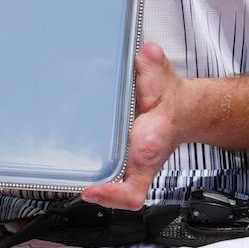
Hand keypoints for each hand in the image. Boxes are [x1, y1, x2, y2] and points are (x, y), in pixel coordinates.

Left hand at [78, 42, 191, 209]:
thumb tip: (148, 53)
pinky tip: (72, 169)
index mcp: (149, 145)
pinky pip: (111, 178)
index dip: (113, 194)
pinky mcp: (125, 161)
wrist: (182, 111)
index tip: (91, 190)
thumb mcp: (163, 77)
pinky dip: (95, 179)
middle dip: (100, 193)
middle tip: (74, 184)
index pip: (135, 186)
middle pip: (122, 194)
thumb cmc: (170, 100)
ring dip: (95, 188)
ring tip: (66, 178)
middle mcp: (139, 162)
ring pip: (116, 191)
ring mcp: (133, 166)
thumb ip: (154, 65)